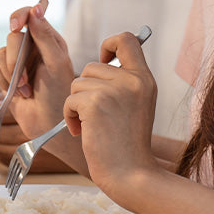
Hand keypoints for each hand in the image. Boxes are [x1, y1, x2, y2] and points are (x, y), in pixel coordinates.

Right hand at [0, 0, 74, 140]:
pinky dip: (4, 83)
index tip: (16, 26)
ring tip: (26, 90)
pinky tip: (19, 94)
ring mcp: (19, 63)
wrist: (49, 125)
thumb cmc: (59, 94)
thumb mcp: (56, 63)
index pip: (30, 15)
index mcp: (48, 40)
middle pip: (11, 38)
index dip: (20, 16)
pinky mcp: (7, 77)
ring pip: (1, 54)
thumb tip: (35, 8)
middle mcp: (33, 48)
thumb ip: (45, 36)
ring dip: (11, 74)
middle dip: (15, 59)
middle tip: (24, 78)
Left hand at [62, 31, 159, 197]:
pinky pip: (69, 100)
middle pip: (90, 65)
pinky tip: (84, 132)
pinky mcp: (96, 103)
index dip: (109, 43)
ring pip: (76, 83)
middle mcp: (133, 80)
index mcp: (144, 79)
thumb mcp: (134, 104)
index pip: (127, 40)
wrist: (129, 173)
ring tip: (92, 125)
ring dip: (76, 105)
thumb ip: (122, 82)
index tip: (102, 59)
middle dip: (84, 90)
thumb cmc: (126, 144)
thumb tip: (99, 62)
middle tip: (96, 115)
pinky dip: (70, 117)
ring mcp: (115, 91)